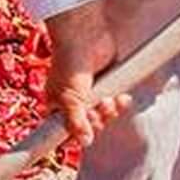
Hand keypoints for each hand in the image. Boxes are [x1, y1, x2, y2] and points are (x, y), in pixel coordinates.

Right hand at [40, 0, 128, 147]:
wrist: (85, 36)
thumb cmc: (69, 63)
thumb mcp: (69, 98)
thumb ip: (75, 123)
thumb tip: (85, 142)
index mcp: (57, 106)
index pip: (66, 131)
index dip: (77, 135)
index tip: (83, 137)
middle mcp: (74, 102)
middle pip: (89, 126)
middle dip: (97, 121)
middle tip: (98, 110)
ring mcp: (92, 93)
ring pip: (104, 115)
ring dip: (110, 112)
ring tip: (108, 100)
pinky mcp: (108, 84)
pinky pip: (116, 103)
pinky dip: (120, 103)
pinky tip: (121, 97)